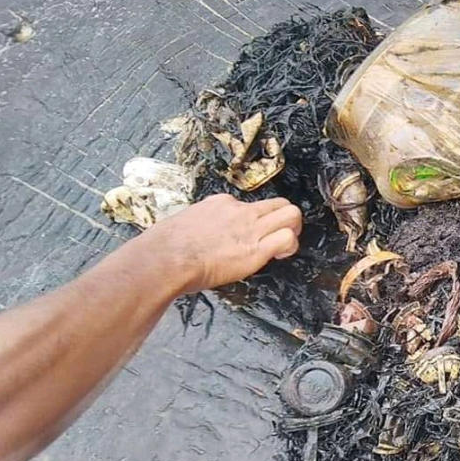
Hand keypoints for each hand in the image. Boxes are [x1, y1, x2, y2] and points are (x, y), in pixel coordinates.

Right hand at [141, 194, 302, 292]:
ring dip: (294, 229)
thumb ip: (198, 225)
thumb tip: (197, 237)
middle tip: (279, 235)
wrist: (166, 257)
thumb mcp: (183, 223)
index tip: (248, 235)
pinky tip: (280, 256)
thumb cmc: (165, 247)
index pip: (249, 205)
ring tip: (285, 245)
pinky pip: (288, 238)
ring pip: (291, 214)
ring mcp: (250, 228)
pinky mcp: (256, 249)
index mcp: (221, 204)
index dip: (254, 220)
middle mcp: (240, 211)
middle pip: (279, 203)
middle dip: (285, 218)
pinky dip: (291, 246)